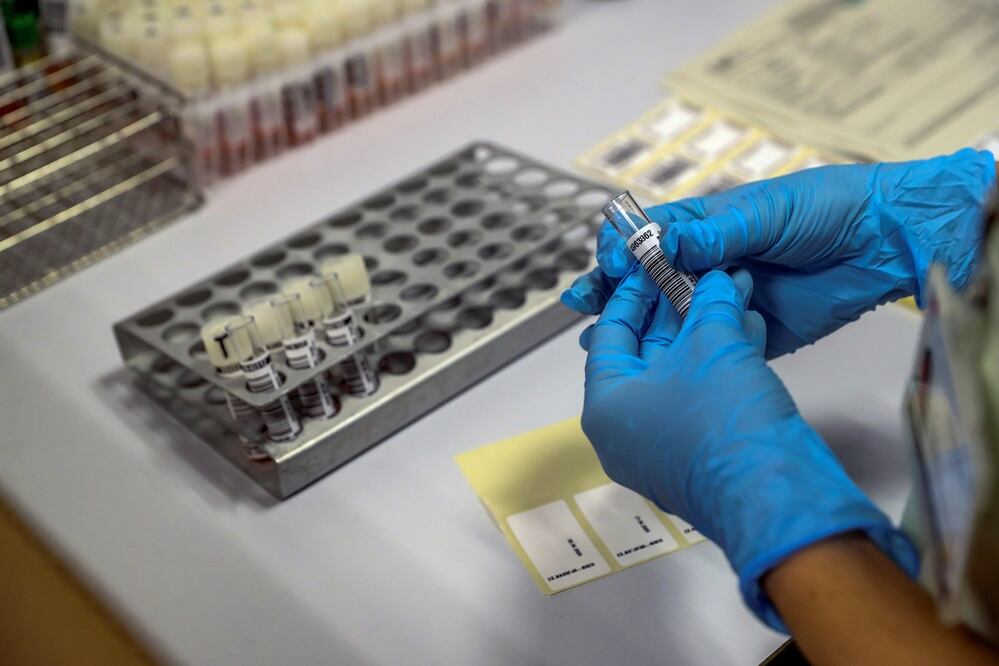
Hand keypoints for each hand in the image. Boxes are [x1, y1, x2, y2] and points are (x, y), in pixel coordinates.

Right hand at [564, 148, 995, 356]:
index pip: (647, 236)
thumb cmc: (825, 210)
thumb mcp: (767, 212)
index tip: (611, 263)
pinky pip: (702, 345)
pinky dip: (672, 355)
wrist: (884, 243)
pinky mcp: (745, 332)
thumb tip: (665, 245)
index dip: (623, 249)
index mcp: (705, 226)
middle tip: (582, 303)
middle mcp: (704, 263)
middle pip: (645, 278)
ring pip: (665, 316)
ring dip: (630, 326)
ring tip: (596, 341)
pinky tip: (645, 365)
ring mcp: (721, 301)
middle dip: (610, 289)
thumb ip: (717, 234)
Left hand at [582, 268, 916, 629]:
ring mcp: (660, 449)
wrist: (774, 494)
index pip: (608, 334)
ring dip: (706, 334)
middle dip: (677, 311)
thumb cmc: (724, 423)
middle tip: (696, 276)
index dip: (633, 293)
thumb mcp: (714, 343)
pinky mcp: (698, 458)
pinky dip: (720, 364)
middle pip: (645, 354)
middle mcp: (625, 432)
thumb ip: (710, 303)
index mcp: (606, 405)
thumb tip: (718, 281)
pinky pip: (700, 399)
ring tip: (731, 294)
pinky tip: (748, 331)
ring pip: (679, 375)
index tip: (650, 267)